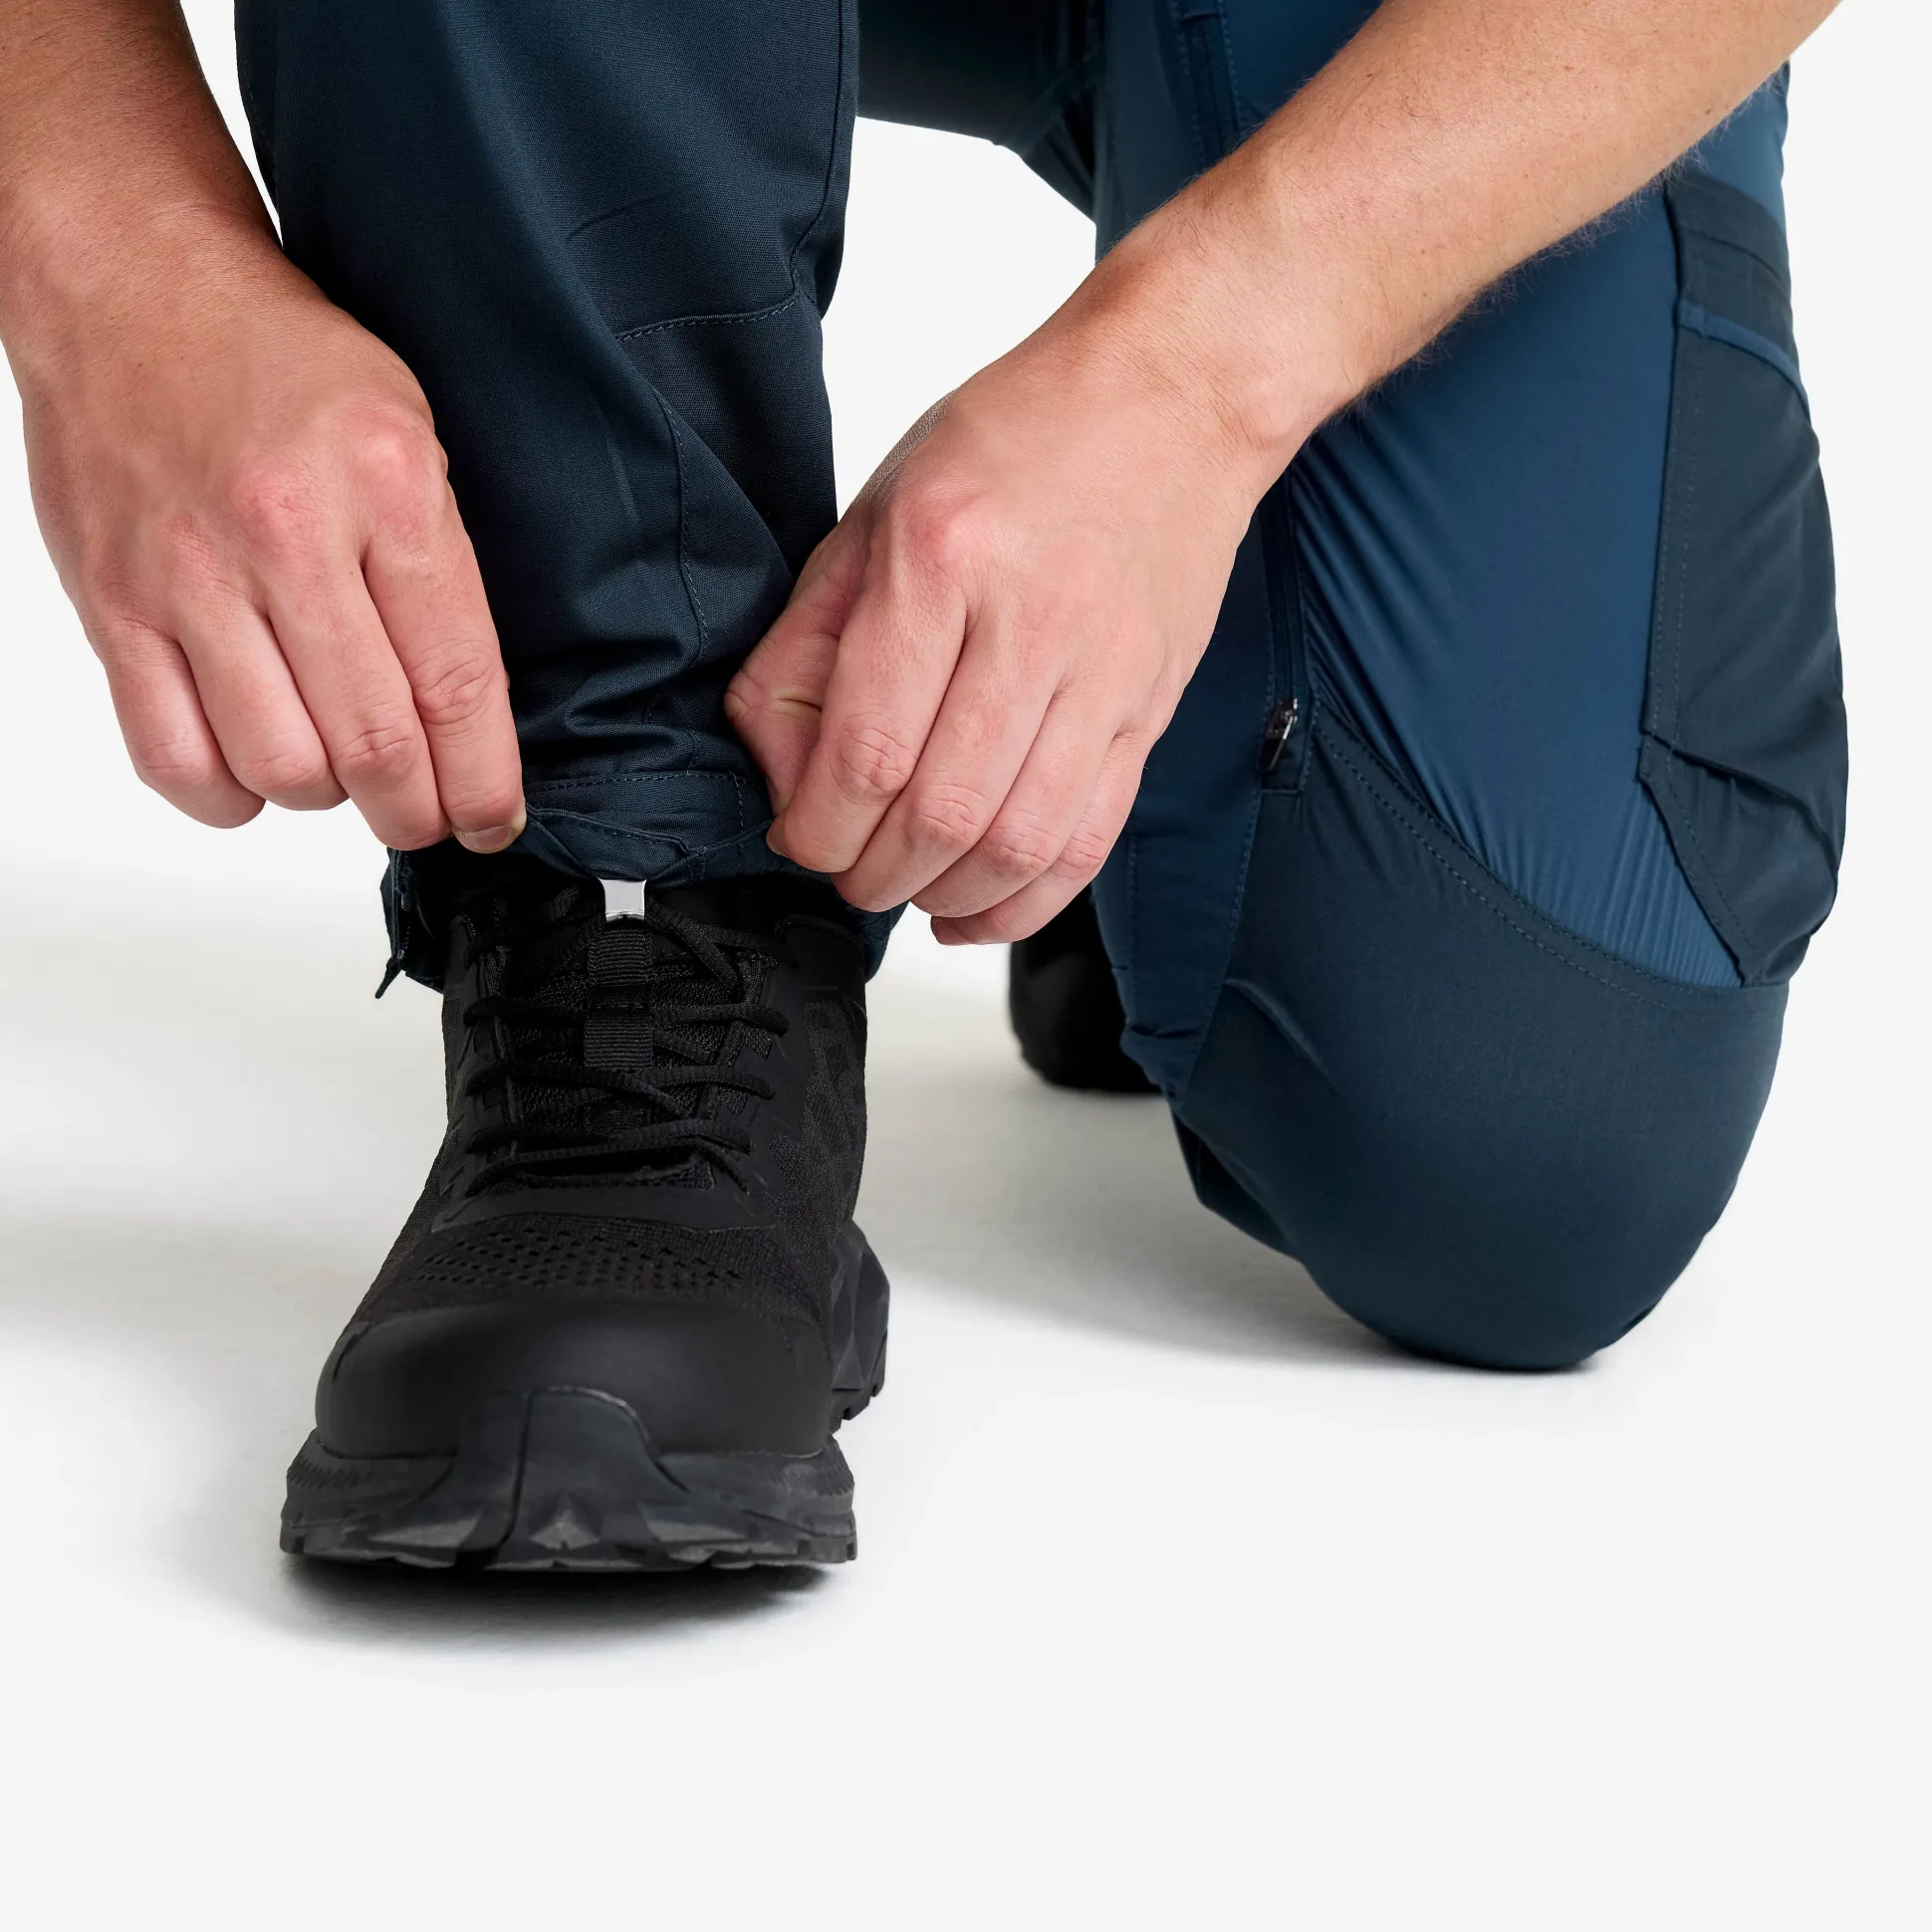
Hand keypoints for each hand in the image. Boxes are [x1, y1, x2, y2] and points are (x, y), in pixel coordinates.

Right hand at [9, 217, 522, 849]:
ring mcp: (189, 574)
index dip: (486, 780)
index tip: (494, 820)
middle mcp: (286, 534)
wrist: (131, 283)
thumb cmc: (278, 359)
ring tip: (342, 770)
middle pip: (375, 745)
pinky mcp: (113, 603)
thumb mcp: (411, 436)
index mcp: (387, 486)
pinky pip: (174, 756)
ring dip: (328, 798)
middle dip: (417, 812)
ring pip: (280, 766)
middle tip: (428, 817)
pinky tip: (257, 769)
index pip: (458, 682)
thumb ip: (440, 568)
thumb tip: (468, 713)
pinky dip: (228, 796)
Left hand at [725, 252, 1283, 942]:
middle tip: (844, 867)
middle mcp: (1031, 623)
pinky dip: (1023, 905)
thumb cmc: (1021, 437)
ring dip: (942, 895)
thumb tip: (778, 761)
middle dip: (871, 872)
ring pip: (1018, 844)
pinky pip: (1088, 845)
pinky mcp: (1148, 713)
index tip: (799, 837)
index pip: (869, 749)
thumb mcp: (877, 508)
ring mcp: (1103, 675)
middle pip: (940, 814)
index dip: (818, 827)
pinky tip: (971, 910)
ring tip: (903, 885)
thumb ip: (810, 636)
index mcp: (943, 558)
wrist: (1174, 395)